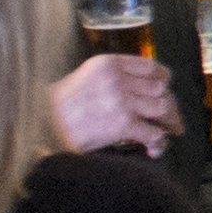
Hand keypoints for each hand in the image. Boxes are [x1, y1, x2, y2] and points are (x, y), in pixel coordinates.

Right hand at [49, 54, 176, 154]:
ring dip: (169, 122)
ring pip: (163, 107)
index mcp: (108, 64)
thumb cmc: (58, 105)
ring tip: (168, 131)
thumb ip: (112, 77)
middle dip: (169, 104)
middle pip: (161, 89)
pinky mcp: (122, 124)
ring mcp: (121, 101)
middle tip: (170, 118)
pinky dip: (159, 142)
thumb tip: (141, 89)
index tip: (165, 90)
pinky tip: (154, 148)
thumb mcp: (85, 77)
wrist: (41, 124)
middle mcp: (117, 79)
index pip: (151, 67)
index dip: (163, 80)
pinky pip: (154, 132)